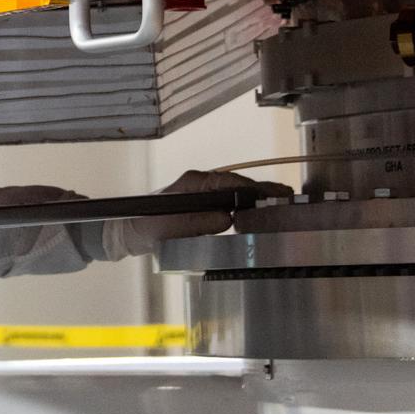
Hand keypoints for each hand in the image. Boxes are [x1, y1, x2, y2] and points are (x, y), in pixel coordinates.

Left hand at [100, 170, 289, 257]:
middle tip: (287, 197)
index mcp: (193, 183)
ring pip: (233, 192)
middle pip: (236, 184)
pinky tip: (256, 214)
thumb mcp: (171, 226)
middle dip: (261, 190)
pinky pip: (226, 201)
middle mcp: (199, 183)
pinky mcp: (199, 204)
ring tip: (279, 204)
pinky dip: (243, 206)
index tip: (275, 192)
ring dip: (255, 198)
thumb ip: (198, 223)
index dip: (254, 187)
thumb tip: (228, 218)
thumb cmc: (145, 226)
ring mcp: (199, 193)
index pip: (231, 181)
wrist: (127, 231)